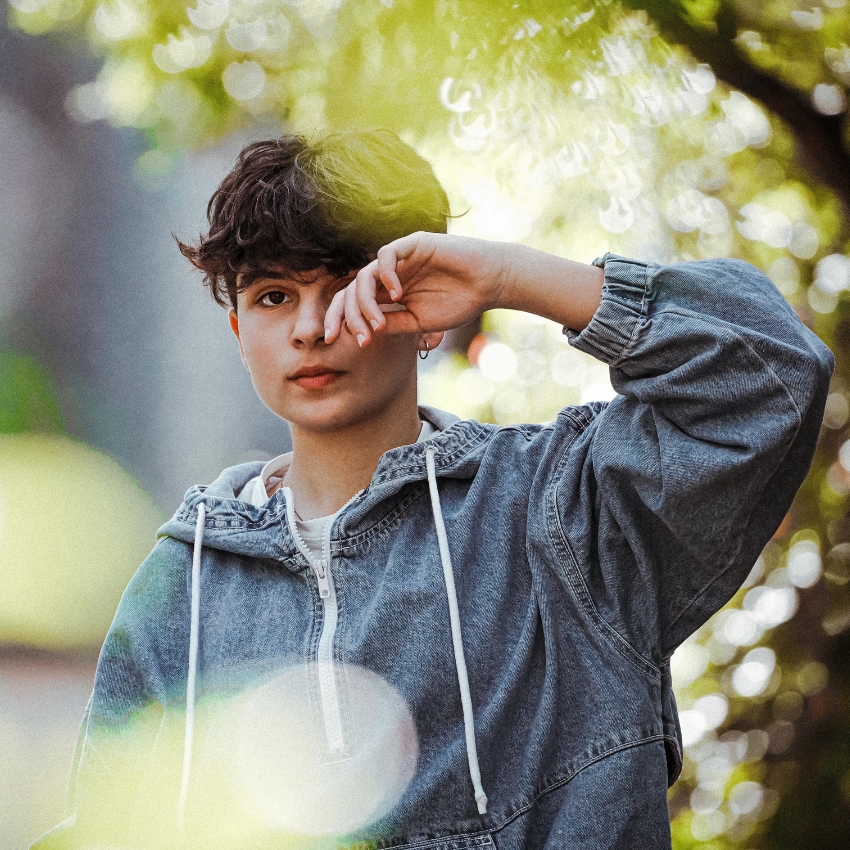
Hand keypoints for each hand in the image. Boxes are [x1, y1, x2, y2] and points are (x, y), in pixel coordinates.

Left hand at [323, 232, 508, 346]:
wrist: (489, 284)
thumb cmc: (459, 303)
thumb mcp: (419, 322)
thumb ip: (392, 324)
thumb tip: (362, 332)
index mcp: (389, 294)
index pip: (354, 303)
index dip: (340, 319)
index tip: (334, 341)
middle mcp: (389, 275)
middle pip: (351, 290)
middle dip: (345, 314)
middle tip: (354, 337)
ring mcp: (398, 259)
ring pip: (363, 276)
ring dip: (366, 303)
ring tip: (378, 324)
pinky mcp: (411, 244)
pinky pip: (385, 255)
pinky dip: (385, 275)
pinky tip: (397, 295)